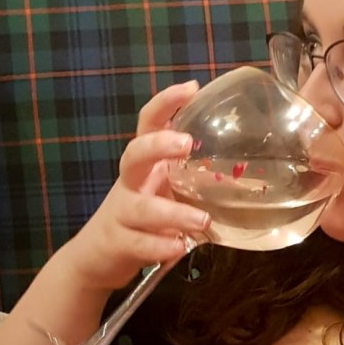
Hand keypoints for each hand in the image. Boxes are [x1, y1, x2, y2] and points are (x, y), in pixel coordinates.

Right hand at [62, 81, 210, 292]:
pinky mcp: (117, 244)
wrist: (97, 256)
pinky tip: (179, 248)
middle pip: (134, 154)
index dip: (165, 104)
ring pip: (140, 207)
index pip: (149, 125)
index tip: (190, 88)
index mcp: (145, 165)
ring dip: (172, 212)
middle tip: (186, 144)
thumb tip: (246, 172)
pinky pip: (138, 244)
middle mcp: (130, 184)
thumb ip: (194, 181)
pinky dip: (159, 247)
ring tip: (202, 220)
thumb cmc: (144, 219)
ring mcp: (120, 214)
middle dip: (157, 145)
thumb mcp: (167, 192)